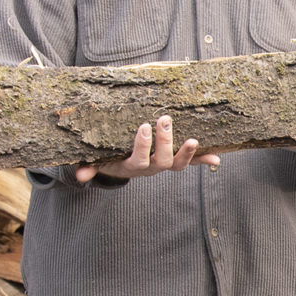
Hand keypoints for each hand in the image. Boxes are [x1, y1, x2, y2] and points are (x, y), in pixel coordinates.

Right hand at [77, 116, 220, 182]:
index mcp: (132, 166)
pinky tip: (216, 159)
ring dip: (187, 153)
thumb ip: (89, 167)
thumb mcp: (98, 162)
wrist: (121, 166)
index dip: (142, 145)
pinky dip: (204, 161)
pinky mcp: (175, 161)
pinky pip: (191, 163)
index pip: (138, 159)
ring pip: (178, 164)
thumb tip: (79, 176)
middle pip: (161, 160)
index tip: (142, 126)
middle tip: (164, 119)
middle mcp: (151, 167)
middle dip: (164, 141)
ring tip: (194, 140)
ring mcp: (164, 165)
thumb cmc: (108, 158)